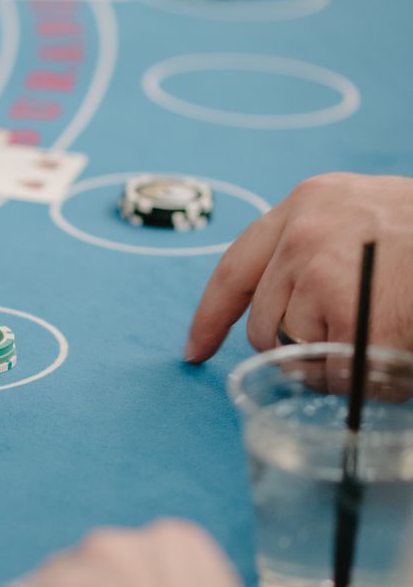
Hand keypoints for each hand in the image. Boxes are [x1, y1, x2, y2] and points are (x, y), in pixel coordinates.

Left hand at [185, 173, 412, 361]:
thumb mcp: (366, 215)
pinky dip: (364, 381)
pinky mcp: (357, 322)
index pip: (234, 267)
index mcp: (306, 205)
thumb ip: (319, 250)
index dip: (211, 316)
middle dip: (296, 348)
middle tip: (349, 339)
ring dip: (334, 365)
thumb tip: (285, 315)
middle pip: (263, 325)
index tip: (195, 349)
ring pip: (298, 357)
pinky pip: (338, 378)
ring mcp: (326, 279)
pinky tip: (395, 351)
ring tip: (380, 335)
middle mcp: (303, 237)